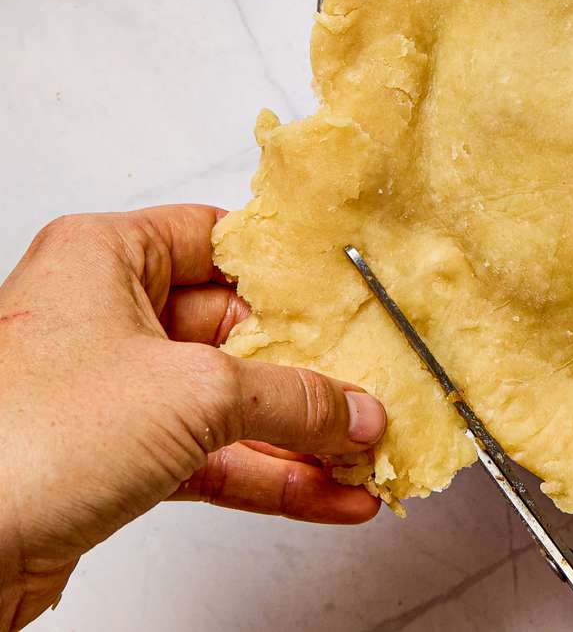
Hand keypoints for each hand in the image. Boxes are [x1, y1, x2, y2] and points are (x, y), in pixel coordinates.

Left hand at [0, 206, 386, 629]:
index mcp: (105, 257)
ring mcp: (110, 392)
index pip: (221, 241)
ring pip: (230, 403)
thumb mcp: (193, 394)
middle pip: (236, 329)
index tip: (351, 288)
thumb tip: (355, 410)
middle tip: (375, 384)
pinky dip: (272, 475)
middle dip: (311, 368)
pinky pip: (213, 457)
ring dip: (301, 434)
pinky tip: (329, 493)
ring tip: (367, 452)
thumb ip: (291, 398)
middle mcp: (104, 315)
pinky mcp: (114, 461)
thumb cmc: (26, 436)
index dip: (289, 268)